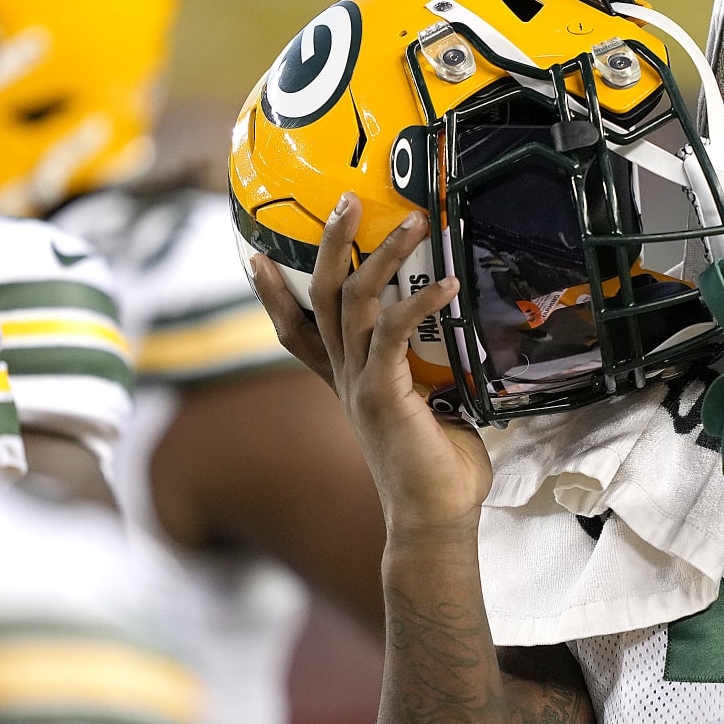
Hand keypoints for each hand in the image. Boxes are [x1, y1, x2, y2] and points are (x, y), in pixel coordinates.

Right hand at [249, 194, 489, 536]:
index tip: (254, 257)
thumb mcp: (434, 414)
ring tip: (412, 222)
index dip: (274, 295)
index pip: (298, 332)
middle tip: (344, 202)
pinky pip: (395, 333)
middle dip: (328, 246)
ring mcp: (359, 384)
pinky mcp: (383, 394)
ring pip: (354, 303)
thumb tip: (468, 356)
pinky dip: (421, 303)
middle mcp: (344, 379)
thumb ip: (435, 381)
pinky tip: (448, 284)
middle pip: (319, 299)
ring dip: (382, 257)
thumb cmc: (441, 473)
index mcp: (348, 383)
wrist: (434, 521)